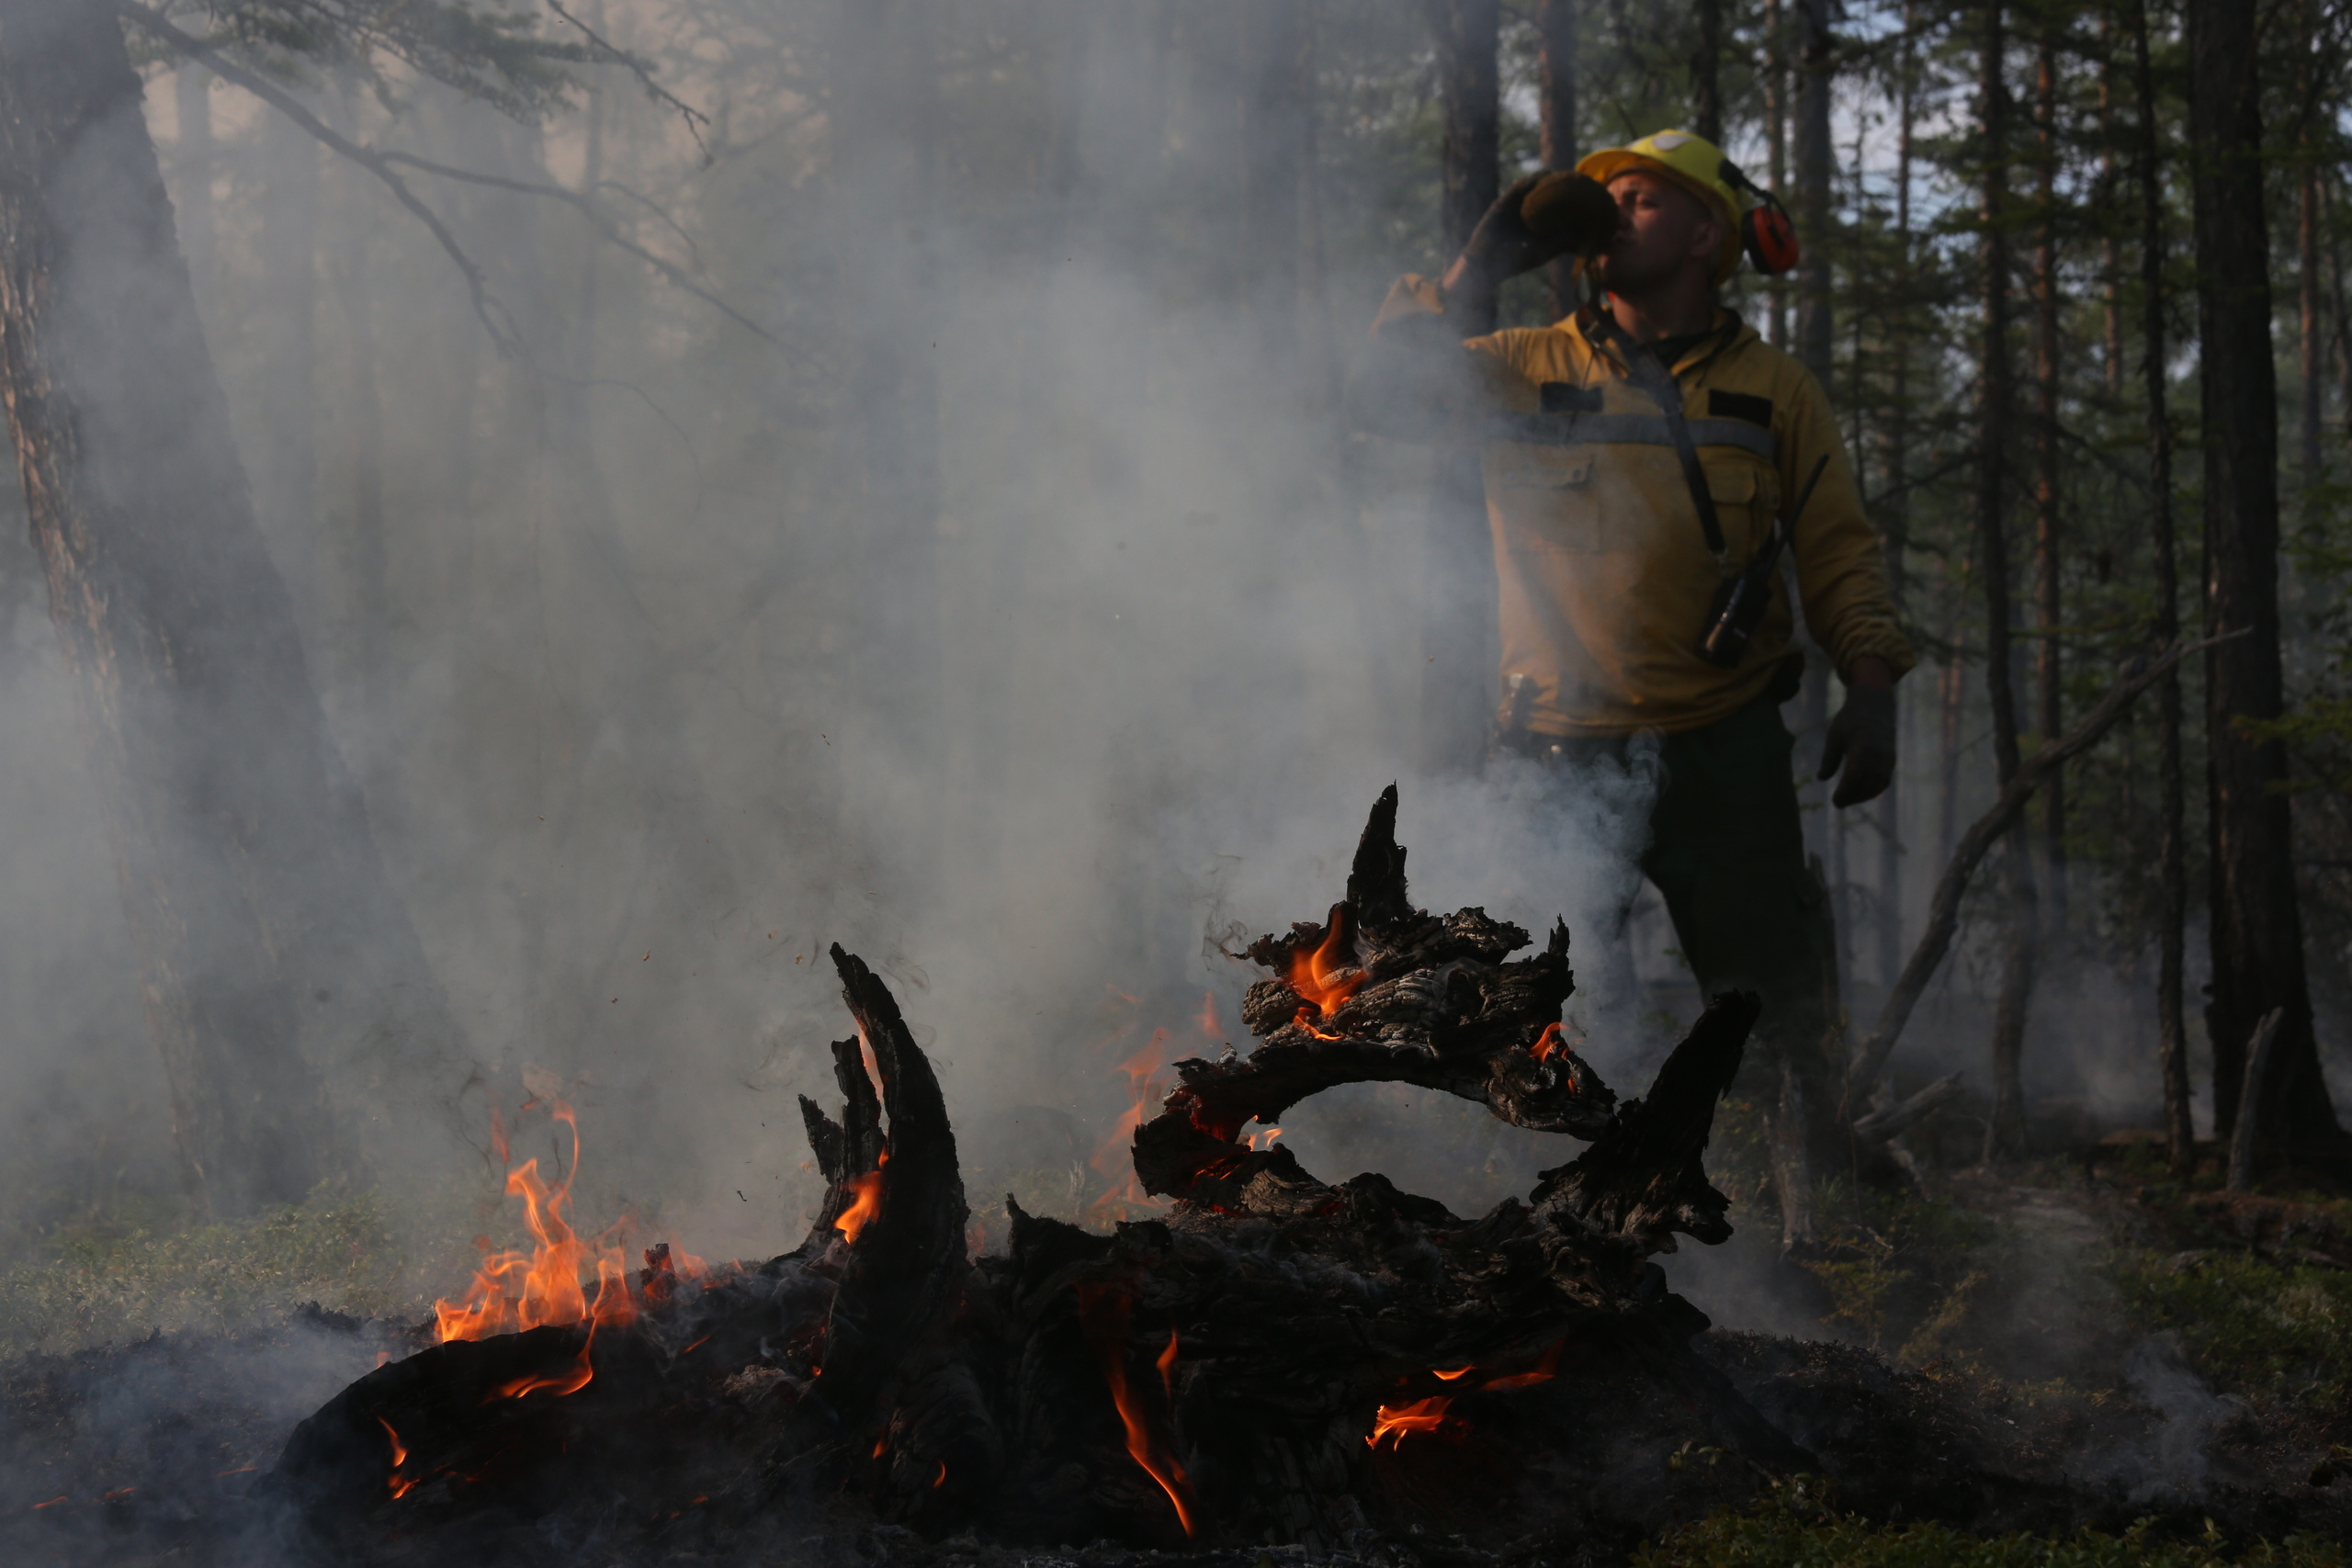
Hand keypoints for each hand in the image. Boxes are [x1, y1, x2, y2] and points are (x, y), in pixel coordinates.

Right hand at [1450, 172, 1619, 293]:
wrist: (1487, 261)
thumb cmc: (1516, 261)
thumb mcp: (1544, 253)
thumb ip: (1562, 244)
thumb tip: (1585, 238)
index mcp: (1540, 227)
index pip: (1559, 209)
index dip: (1570, 202)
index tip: (1585, 195)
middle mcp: (1530, 215)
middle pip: (1548, 196)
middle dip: (1560, 188)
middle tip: (1576, 179)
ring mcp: (1517, 207)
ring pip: (1534, 189)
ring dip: (1547, 180)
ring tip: (1561, 173)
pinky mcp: (1505, 202)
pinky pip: (1518, 188)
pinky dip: (1530, 181)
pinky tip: (1543, 175)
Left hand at [1818, 682, 1895, 807]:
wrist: (1875, 706)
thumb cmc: (1850, 720)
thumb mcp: (1834, 735)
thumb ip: (1829, 758)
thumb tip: (1821, 778)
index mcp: (1861, 746)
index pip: (1854, 777)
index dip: (1845, 792)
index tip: (1835, 801)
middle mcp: (1877, 754)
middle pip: (1866, 784)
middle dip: (1852, 797)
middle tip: (1838, 803)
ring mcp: (1887, 757)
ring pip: (1877, 785)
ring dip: (1862, 796)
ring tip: (1847, 800)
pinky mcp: (1891, 759)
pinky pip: (1884, 781)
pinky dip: (1873, 791)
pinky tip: (1860, 795)